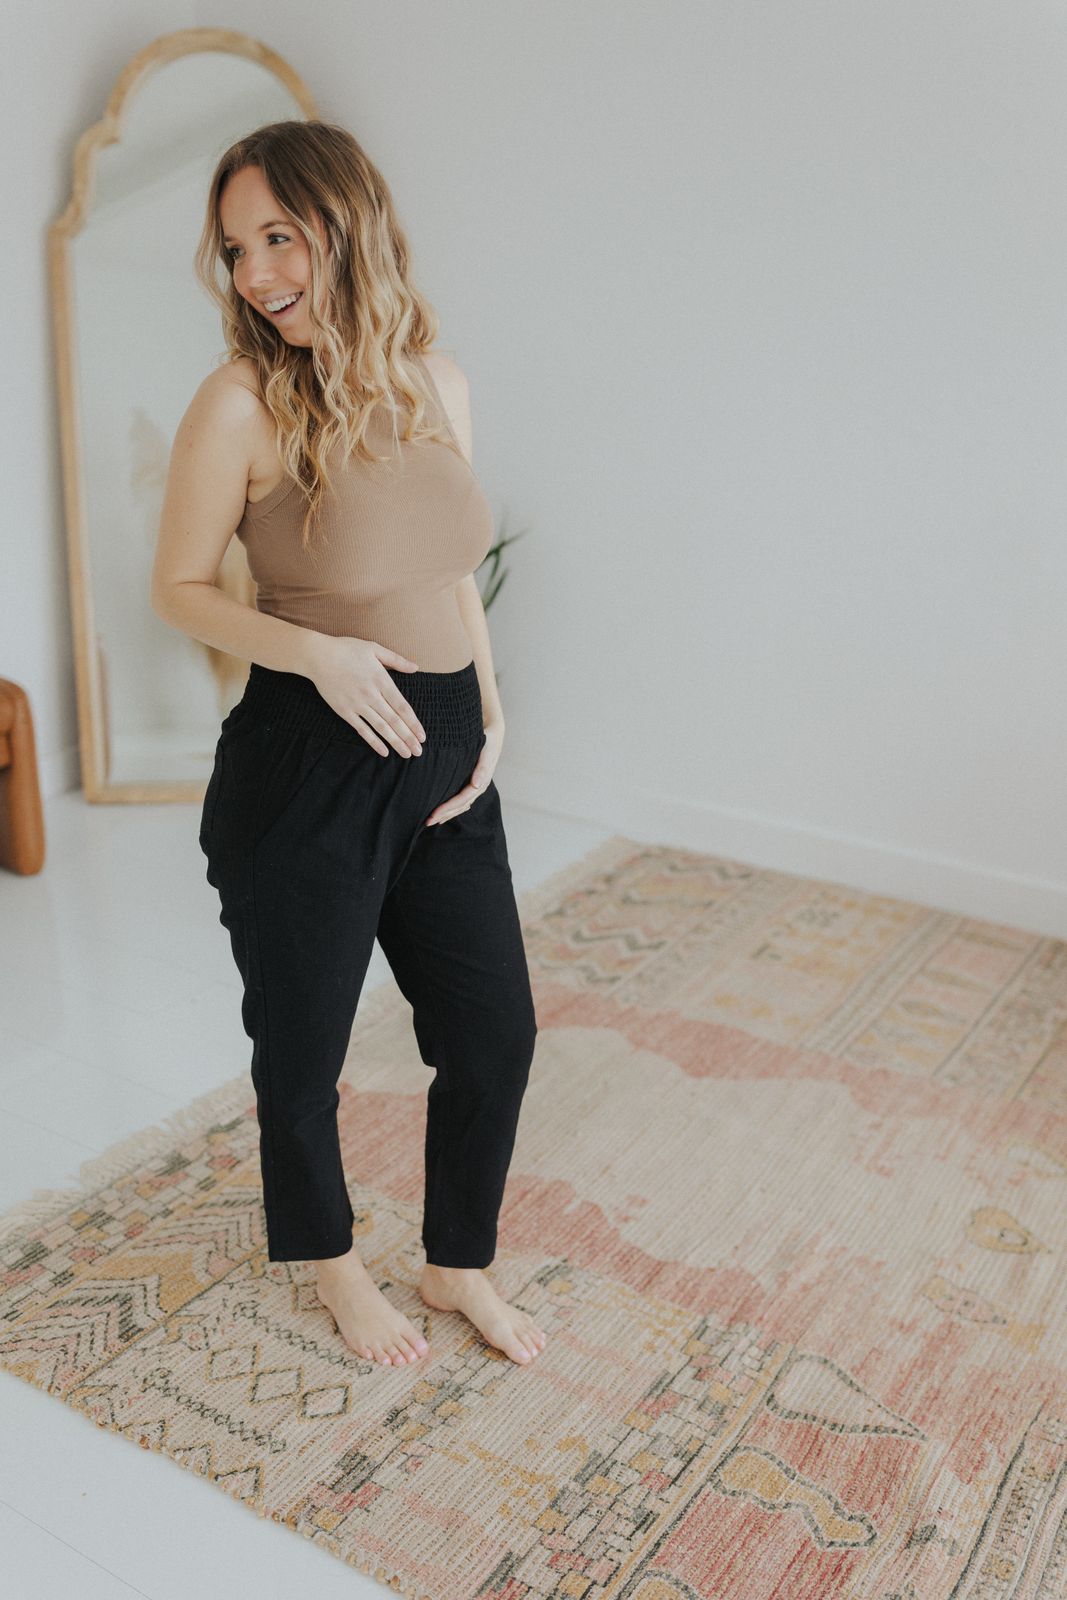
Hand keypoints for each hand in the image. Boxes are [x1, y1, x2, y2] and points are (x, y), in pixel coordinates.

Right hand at [307, 635, 425, 756]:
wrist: (317, 656)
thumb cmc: (346, 649)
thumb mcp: (374, 649)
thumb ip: (396, 660)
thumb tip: (416, 668)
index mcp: (381, 680)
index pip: (402, 707)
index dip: (413, 723)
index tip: (422, 735)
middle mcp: (371, 695)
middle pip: (394, 720)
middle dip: (408, 737)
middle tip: (419, 751)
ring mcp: (357, 704)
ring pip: (380, 727)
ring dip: (395, 742)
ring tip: (406, 754)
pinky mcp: (344, 711)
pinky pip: (362, 729)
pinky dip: (373, 742)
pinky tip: (384, 752)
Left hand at [425, 719, 503, 825]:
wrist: (493, 733)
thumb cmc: (488, 741)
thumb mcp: (486, 752)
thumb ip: (482, 768)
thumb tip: (477, 785)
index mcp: (481, 782)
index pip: (463, 799)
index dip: (448, 808)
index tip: (434, 814)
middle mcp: (478, 786)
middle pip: (460, 806)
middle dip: (444, 814)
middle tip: (427, 821)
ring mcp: (475, 786)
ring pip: (460, 805)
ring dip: (446, 814)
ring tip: (431, 820)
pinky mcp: (470, 783)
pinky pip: (460, 800)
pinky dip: (450, 807)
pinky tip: (440, 812)